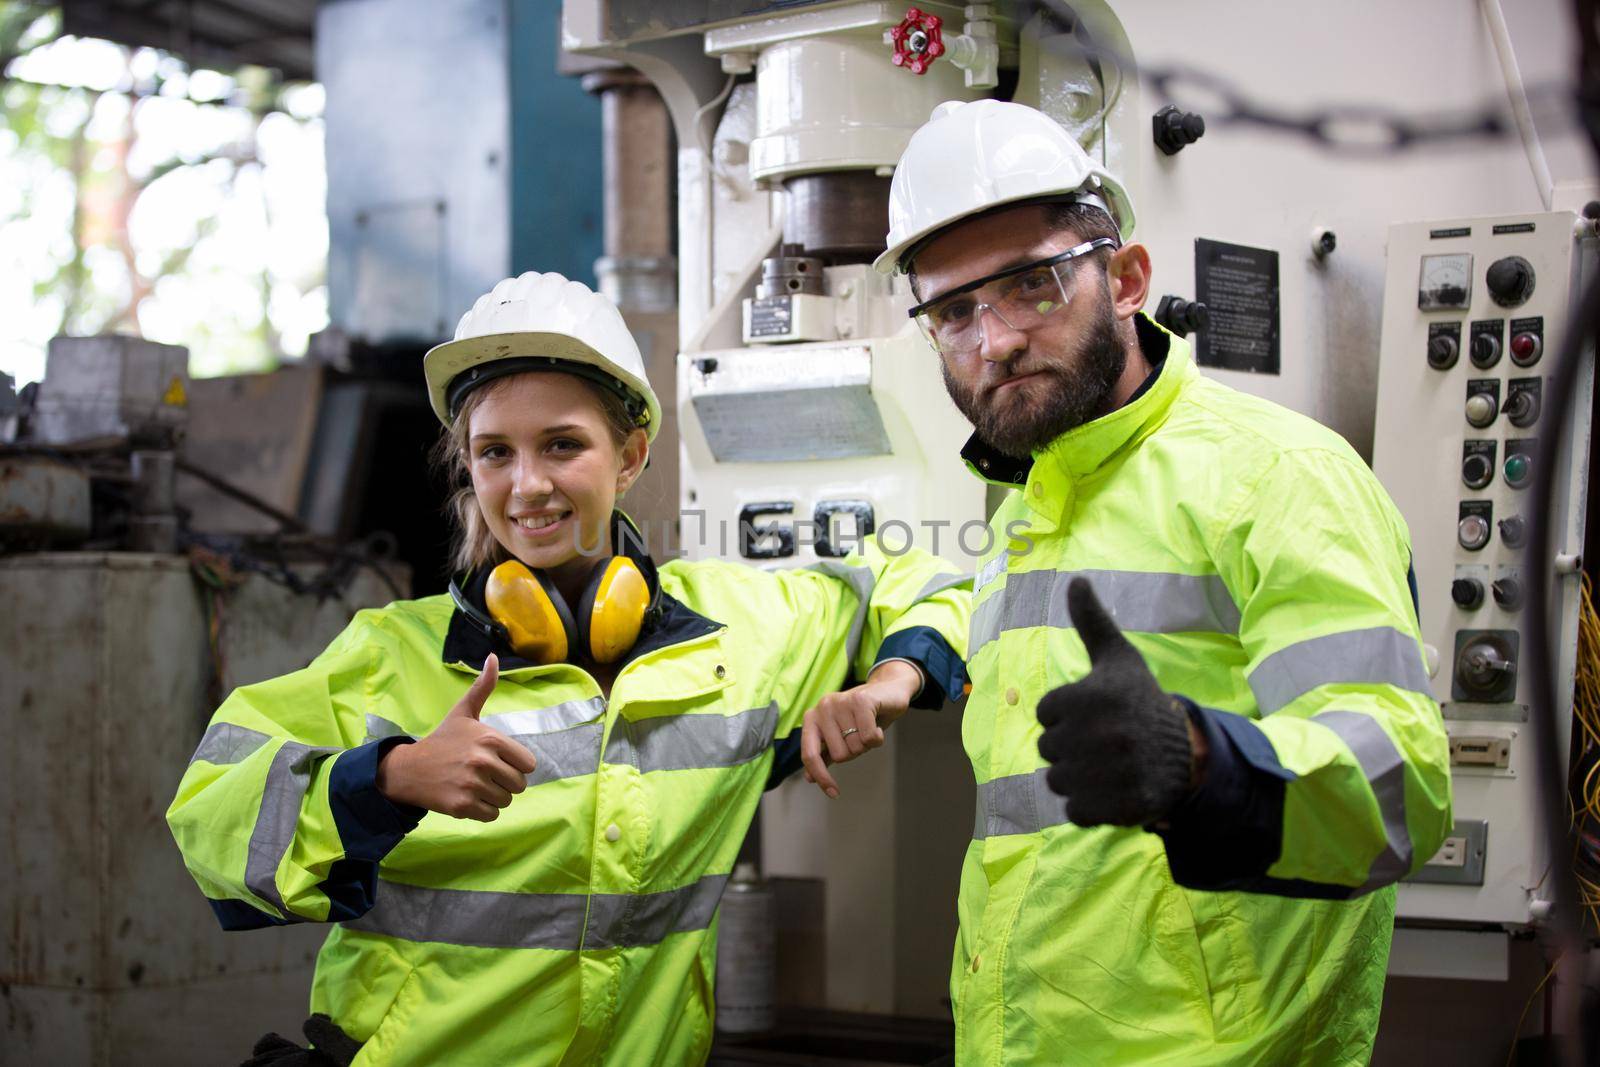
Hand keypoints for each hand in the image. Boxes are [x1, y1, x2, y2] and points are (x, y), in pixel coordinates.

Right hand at [376, 654, 538, 821]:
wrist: (409, 769)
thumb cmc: (443, 740)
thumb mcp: (464, 712)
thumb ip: (483, 687)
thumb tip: (493, 657)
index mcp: (490, 739)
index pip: (528, 764)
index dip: (514, 764)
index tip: (496, 760)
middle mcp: (483, 762)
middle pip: (519, 785)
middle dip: (505, 782)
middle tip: (484, 774)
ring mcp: (472, 785)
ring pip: (506, 801)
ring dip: (494, 797)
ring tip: (473, 784)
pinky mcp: (462, 807)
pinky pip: (492, 815)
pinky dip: (483, 811)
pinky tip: (467, 797)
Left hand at [799, 660, 920, 797]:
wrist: (888, 690)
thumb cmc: (862, 717)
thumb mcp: (841, 735)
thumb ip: (824, 754)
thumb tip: (809, 777)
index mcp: (812, 718)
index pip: (810, 755)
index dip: (822, 777)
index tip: (834, 793)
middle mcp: (822, 707)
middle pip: (840, 755)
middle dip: (856, 751)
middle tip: (861, 735)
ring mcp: (840, 701)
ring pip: (856, 747)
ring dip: (868, 743)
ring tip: (869, 727)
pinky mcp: (860, 700)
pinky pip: (870, 738)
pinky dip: (878, 737)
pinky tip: (878, 725)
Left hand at [1036, 579, 1197, 827]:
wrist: (1185, 755)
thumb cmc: (1140, 701)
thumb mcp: (1117, 658)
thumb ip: (1092, 621)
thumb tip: (1075, 580)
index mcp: (1089, 696)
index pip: (1045, 713)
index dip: (1067, 715)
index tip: (1097, 713)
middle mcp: (1097, 734)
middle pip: (1047, 749)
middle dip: (1070, 746)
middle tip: (1105, 741)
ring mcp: (1106, 773)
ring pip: (1057, 781)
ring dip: (1078, 777)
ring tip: (1109, 764)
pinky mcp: (1113, 807)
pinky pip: (1074, 811)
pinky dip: (1089, 805)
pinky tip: (1113, 788)